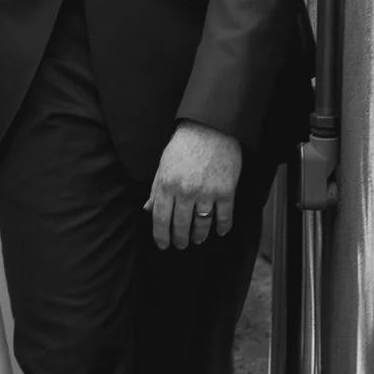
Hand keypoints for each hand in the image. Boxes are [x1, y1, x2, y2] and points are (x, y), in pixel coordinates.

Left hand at [147, 121, 243, 250]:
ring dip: (199, 236)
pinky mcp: (226, 191)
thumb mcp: (163, 164)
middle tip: (180, 245)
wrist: (211, 128)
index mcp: (167, 184)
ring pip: (202, 225)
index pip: (160, 218)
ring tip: (198, 239)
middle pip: (180, 225)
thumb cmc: (185, 144)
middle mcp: (185, 191)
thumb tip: (148, 209)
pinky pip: (224, 217)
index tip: (162, 244)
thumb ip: (156, 188)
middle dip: (179, 239)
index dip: (161, 235)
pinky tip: (220, 231)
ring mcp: (207, 193)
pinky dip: (222, 227)